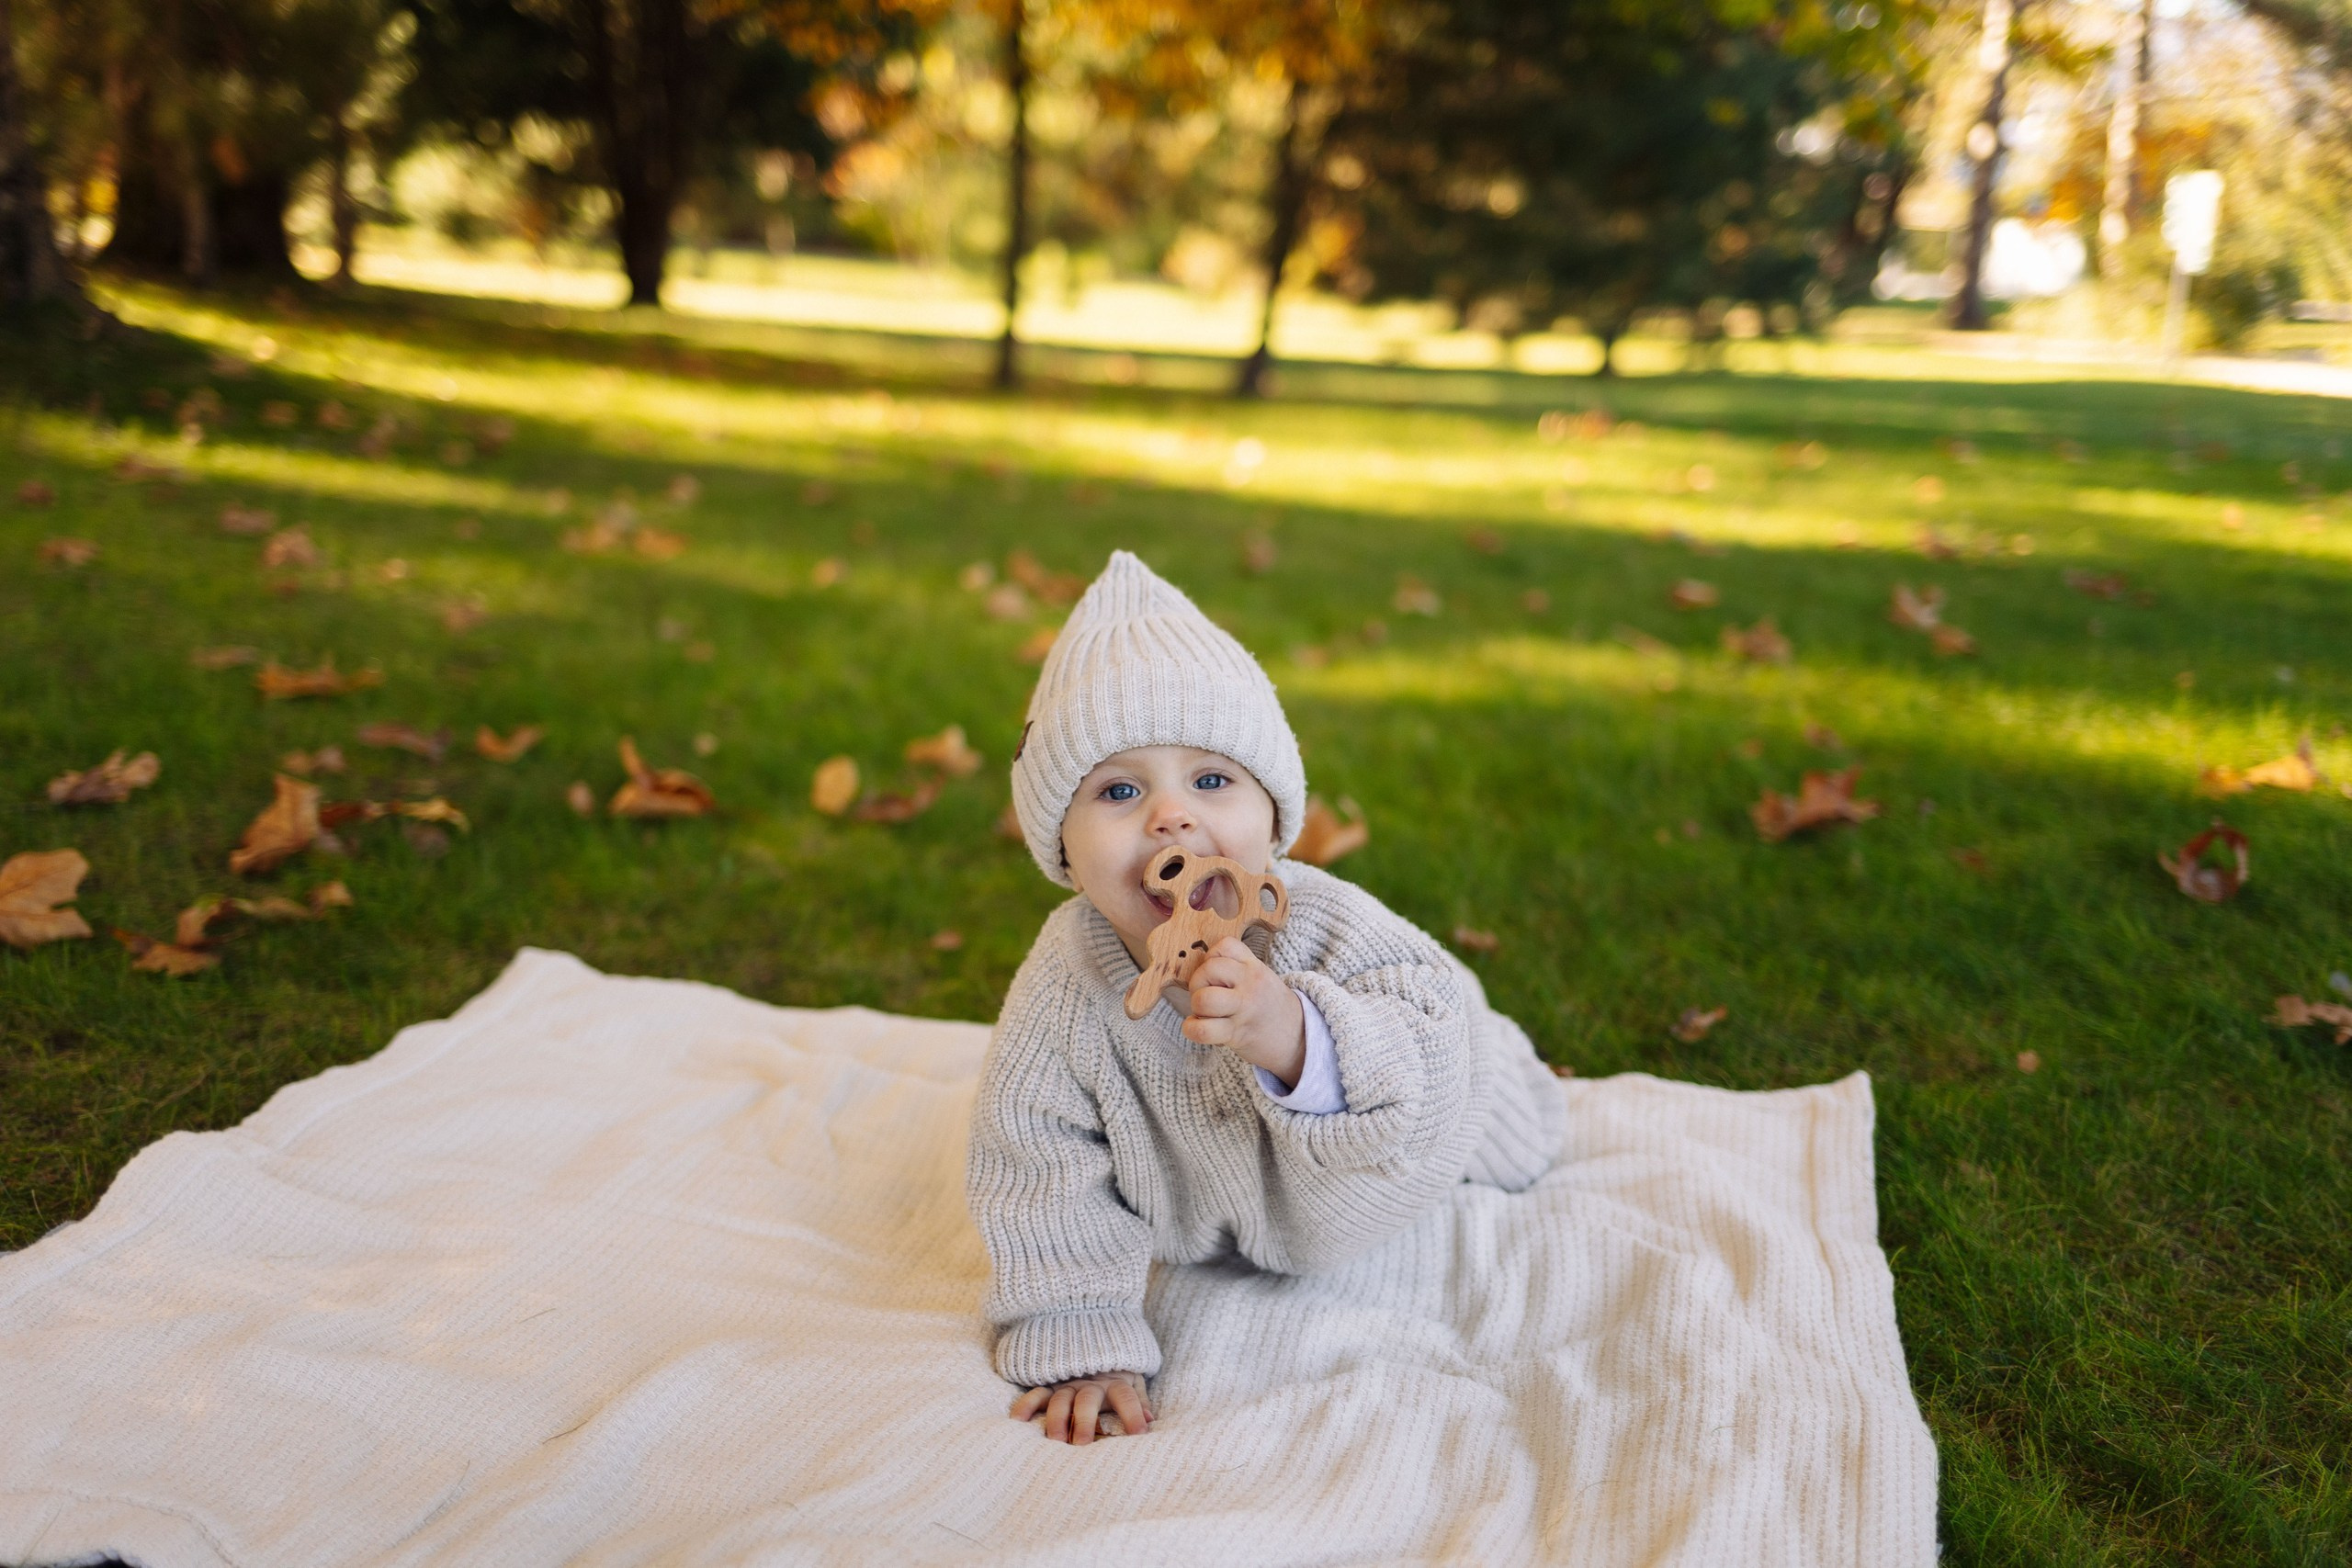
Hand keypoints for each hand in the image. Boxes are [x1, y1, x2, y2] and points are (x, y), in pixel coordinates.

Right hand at [1011, 1369, 1153, 1444]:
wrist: (1095, 1343)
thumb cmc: (1117, 1373)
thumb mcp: (1134, 1381)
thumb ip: (1139, 1401)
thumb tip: (1150, 1420)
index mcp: (1115, 1383)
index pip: (1127, 1397)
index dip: (1133, 1414)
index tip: (1141, 1434)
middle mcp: (1090, 1383)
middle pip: (1088, 1400)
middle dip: (1085, 1421)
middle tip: (1082, 1445)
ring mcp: (1069, 1384)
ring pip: (1060, 1399)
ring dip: (1057, 1419)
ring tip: (1054, 1440)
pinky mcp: (1051, 1385)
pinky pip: (1037, 1393)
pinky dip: (1026, 1405)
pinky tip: (1018, 1420)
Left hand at [1181, 937, 1305, 1085]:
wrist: (1299, 1037)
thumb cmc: (1269, 1006)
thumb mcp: (1261, 977)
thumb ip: (1235, 967)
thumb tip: (1198, 965)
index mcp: (1254, 967)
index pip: (1224, 945)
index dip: (1211, 958)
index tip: (1216, 974)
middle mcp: (1250, 984)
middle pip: (1207, 970)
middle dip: (1197, 984)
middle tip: (1208, 996)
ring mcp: (1244, 1009)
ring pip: (1203, 999)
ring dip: (1196, 1007)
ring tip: (1206, 1012)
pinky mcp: (1236, 1033)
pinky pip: (1202, 1030)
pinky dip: (1192, 1029)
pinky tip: (1198, 1027)